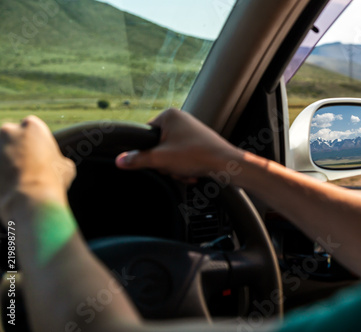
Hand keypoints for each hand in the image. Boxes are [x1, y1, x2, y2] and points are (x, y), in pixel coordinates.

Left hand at [0, 116, 74, 218]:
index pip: (31, 127)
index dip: (36, 142)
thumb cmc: (52, 180)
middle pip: (10, 136)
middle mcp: (8, 131)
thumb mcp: (66, 166)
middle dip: (16, 148)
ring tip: (16, 179)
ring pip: (1, 152)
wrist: (29, 199)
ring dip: (5, 161)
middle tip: (26, 166)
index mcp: (32, 126)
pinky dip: (1, 174)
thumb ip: (57, 158)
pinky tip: (8, 186)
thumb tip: (57, 164)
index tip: (39, 154)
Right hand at [115, 108, 242, 180]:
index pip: (145, 135)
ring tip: (186, 171)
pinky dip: (185, 168)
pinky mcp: (198, 142)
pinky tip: (192, 173)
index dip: (149, 153)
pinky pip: (182, 157)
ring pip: (170, 155)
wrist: (226, 165)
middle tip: (175, 167)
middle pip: (158, 147)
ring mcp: (190, 131)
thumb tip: (120, 160)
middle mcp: (180, 119)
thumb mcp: (161, 159)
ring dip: (175, 169)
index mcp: (169, 115)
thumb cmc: (197, 156)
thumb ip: (137, 159)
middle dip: (166, 163)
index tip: (159, 160)